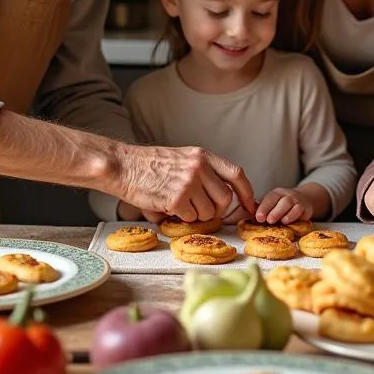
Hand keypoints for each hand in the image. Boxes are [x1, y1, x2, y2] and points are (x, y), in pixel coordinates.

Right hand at [115, 145, 255, 221]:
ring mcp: (189, 183)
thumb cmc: (149, 164)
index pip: (236, 174)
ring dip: (197, 215)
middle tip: (201, 210)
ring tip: (180, 205)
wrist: (124, 165)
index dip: (246, 192)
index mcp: (203, 155)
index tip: (249, 205)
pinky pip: (191, 217)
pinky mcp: (177, 199)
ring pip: (208, 212)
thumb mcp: (182, 157)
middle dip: (216, 210)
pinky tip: (169, 206)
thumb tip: (223, 195)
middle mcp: (199, 167)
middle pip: (225, 198)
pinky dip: (182, 217)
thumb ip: (203, 171)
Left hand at [256, 188, 312, 224]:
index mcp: (276, 194)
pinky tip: (286, 221)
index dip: (263, 208)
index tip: (258, 217)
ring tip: (275, 221)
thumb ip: (264, 210)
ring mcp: (297, 200)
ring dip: (281, 213)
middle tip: (267, 220)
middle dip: (273, 211)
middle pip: (281, 201)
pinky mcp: (306, 208)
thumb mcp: (274, 205)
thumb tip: (250, 218)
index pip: (270, 198)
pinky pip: (299, 210)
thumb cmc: (283, 206)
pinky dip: (292, 215)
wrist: (304, 200)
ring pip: (290, 204)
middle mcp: (287, 195)